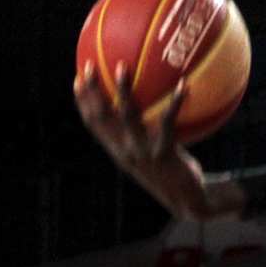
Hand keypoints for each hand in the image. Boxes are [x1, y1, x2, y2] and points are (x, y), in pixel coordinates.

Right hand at [74, 61, 244, 220]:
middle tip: (88, 66)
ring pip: (126, 116)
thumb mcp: (150, 153)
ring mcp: (142, 152)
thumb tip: (147, 105)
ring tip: (122, 67)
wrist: (188, 200)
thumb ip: (143, 133)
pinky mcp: (163, 152)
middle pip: (101, 117)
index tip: (78, 78)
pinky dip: (175, 102)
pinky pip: (167, 122)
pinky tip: (182, 85)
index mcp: (118, 150)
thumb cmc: (171, 171)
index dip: (82, 102)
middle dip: (91, 91)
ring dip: (123, 90)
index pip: (92, 123)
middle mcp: (124, 150)